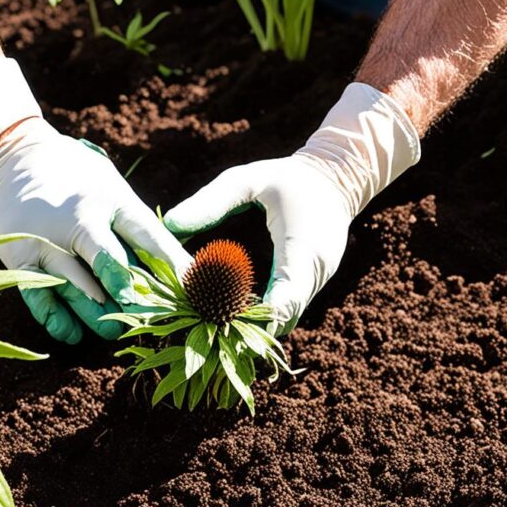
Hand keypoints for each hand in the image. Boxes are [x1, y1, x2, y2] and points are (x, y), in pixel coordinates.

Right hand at [0, 57, 191, 343]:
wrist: (15, 156)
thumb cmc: (79, 177)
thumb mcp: (113, 188)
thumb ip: (137, 226)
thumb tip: (176, 268)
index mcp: (112, 200)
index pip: (149, 237)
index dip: (173, 266)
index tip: (193, 292)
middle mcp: (81, 220)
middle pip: (112, 266)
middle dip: (135, 298)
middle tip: (152, 322)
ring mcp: (49, 240)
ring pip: (79, 290)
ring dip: (101, 318)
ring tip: (116, 332)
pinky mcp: (21, 258)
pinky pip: (41, 299)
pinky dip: (59, 321)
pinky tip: (75, 333)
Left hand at [165, 83, 420, 334]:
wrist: (338, 179)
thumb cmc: (288, 177)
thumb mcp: (248, 180)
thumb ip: (211, 201)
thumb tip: (168, 223)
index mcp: (303, 247)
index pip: (284, 299)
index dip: (252, 317)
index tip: (217, 319)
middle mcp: (316, 273)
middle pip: (283, 320)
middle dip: (247, 328)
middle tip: (205, 326)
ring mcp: (317, 282)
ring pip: (287, 321)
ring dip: (255, 325)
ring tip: (214, 321)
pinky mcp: (312, 285)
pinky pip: (289, 311)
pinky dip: (264, 315)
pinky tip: (233, 309)